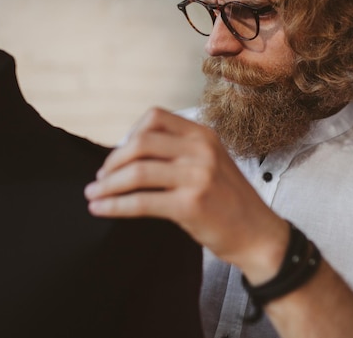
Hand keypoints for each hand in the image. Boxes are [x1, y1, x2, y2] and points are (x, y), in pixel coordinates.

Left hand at [85, 107, 288, 280]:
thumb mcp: (210, 163)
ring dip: (107, 184)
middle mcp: (201, 149)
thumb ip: (178, 152)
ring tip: (93, 194)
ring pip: (137, 171)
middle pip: (140, 142)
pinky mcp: (191, 204)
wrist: (258, 234)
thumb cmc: (229, 201)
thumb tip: (128, 154)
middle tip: (100, 179)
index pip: (155, 117)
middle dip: (112, 161)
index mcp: (203, 134)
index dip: (128, 134)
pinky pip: (141, 201)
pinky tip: (101, 209)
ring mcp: (197, 175)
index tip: (118, 156)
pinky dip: (115, 205)